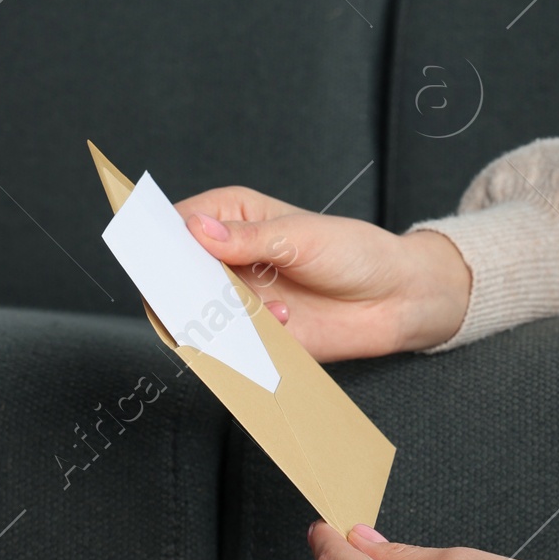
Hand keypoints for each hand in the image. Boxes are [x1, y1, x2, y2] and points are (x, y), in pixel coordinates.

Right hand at [173, 186, 471, 360]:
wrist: (397, 299)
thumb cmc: (356, 253)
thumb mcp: (302, 237)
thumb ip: (248, 238)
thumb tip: (197, 230)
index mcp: (233, 216)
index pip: (178, 223)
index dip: (161, 238)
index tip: (161, 253)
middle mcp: (229, 257)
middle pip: (177, 273)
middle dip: (185, 284)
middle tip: (209, 289)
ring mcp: (239, 297)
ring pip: (198, 312)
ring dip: (222, 313)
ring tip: (265, 305)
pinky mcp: (255, 335)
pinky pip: (229, 343)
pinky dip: (247, 338)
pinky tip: (286, 320)